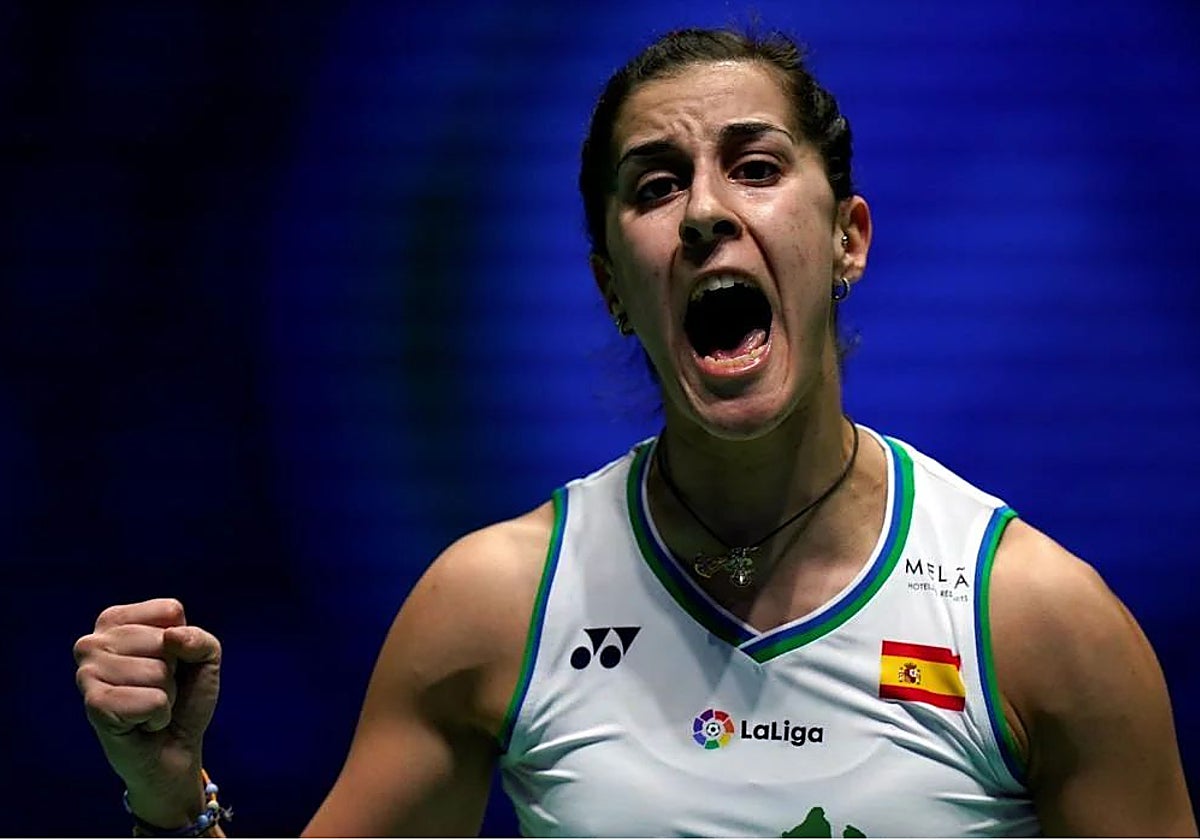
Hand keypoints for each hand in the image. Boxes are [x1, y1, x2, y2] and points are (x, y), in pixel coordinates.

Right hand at [74, 598, 221, 826]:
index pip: (170, 611)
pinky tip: (142, 723)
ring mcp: (87, 673)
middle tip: (159, 690)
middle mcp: (92, 642)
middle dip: (173, 671)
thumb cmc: (184, 697)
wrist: (173, 748)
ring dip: (166, 695)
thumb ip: (199, 638)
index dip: (183, 641)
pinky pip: (152, 701)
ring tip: (149, 706)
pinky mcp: (93, 705)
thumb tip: (171, 637)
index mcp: (116, 621)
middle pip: (163, 642)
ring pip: (157, 671)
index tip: (171, 662)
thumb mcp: (205, 657)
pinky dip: (159, 715)